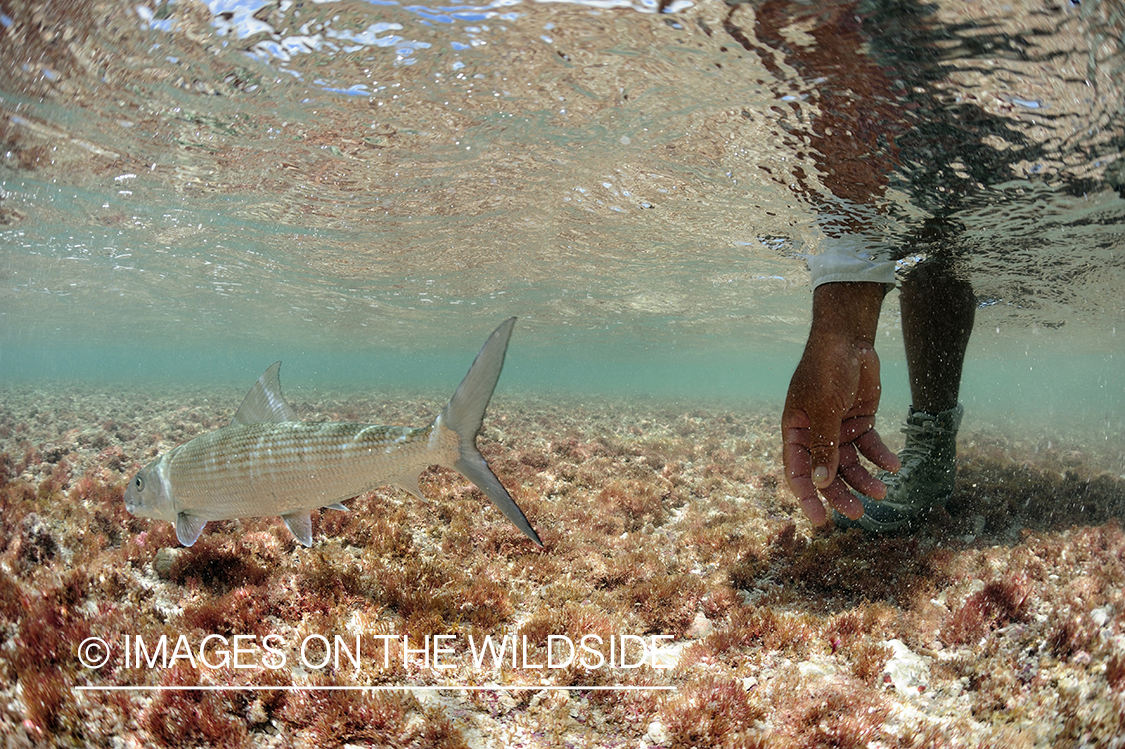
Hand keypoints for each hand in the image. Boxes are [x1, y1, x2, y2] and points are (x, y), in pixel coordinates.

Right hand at [782, 283, 900, 524]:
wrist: (849, 340)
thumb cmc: (827, 370)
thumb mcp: (824, 409)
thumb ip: (823, 446)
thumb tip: (819, 482)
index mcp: (796, 431)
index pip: (797, 470)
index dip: (807, 496)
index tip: (819, 519)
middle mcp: (815, 434)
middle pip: (826, 472)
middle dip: (840, 493)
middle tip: (857, 514)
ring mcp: (838, 429)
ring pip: (850, 464)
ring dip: (864, 479)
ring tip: (881, 492)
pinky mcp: (859, 421)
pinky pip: (870, 446)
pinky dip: (880, 457)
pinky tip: (893, 466)